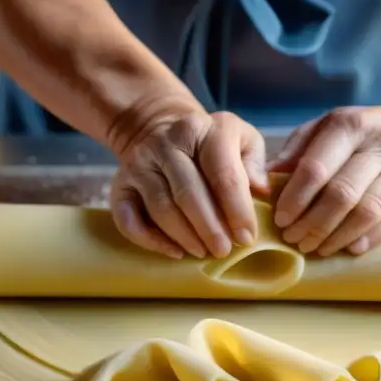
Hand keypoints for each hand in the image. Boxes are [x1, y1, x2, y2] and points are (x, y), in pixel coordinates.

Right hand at [111, 109, 268, 259]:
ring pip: (161, 207)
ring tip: (204, 252)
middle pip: (188, 192)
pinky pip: (128, 218)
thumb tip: (260, 190)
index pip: (222, 172)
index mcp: (200, 129)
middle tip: (224, 250)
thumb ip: (254, 161)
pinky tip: (174, 252)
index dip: (237, 208)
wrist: (157, 128)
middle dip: (210, 227)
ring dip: (185, 236)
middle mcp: (165, 144)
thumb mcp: (239, 138)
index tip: (247, 236)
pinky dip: (150, 240)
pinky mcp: (119, 186)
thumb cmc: (209, 144)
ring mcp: (139, 165)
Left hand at [268, 100, 380, 256]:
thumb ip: (298, 148)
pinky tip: (352, 248)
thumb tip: (268, 178)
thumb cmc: (363, 134)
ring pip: (368, 210)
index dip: (295, 198)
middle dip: (312, 223)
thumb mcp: (328, 127)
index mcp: (352, 125)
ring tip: (318, 248)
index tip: (281, 219)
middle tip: (295, 239)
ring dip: (337, 236)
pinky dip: (372, 238)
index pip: (317, 166)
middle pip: (341, 193)